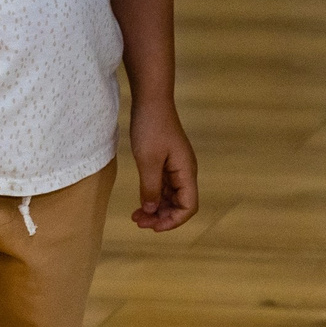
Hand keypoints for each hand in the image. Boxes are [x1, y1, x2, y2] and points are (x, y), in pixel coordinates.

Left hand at [129, 98, 198, 230]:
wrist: (151, 100)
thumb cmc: (151, 127)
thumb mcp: (148, 161)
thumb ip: (150, 188)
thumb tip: (152, 210)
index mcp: (186, 171)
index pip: (189, 206)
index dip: (173, 220)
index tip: (153, 226)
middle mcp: (184, 171)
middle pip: (180, 204)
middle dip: (162, 217)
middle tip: (139, 222)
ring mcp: (175, 167)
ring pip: (170, 197)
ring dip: (156, 209)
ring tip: (137, 216)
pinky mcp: (166, 162)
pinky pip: (163, 187)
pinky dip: (153, 196)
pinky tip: (140, 201)